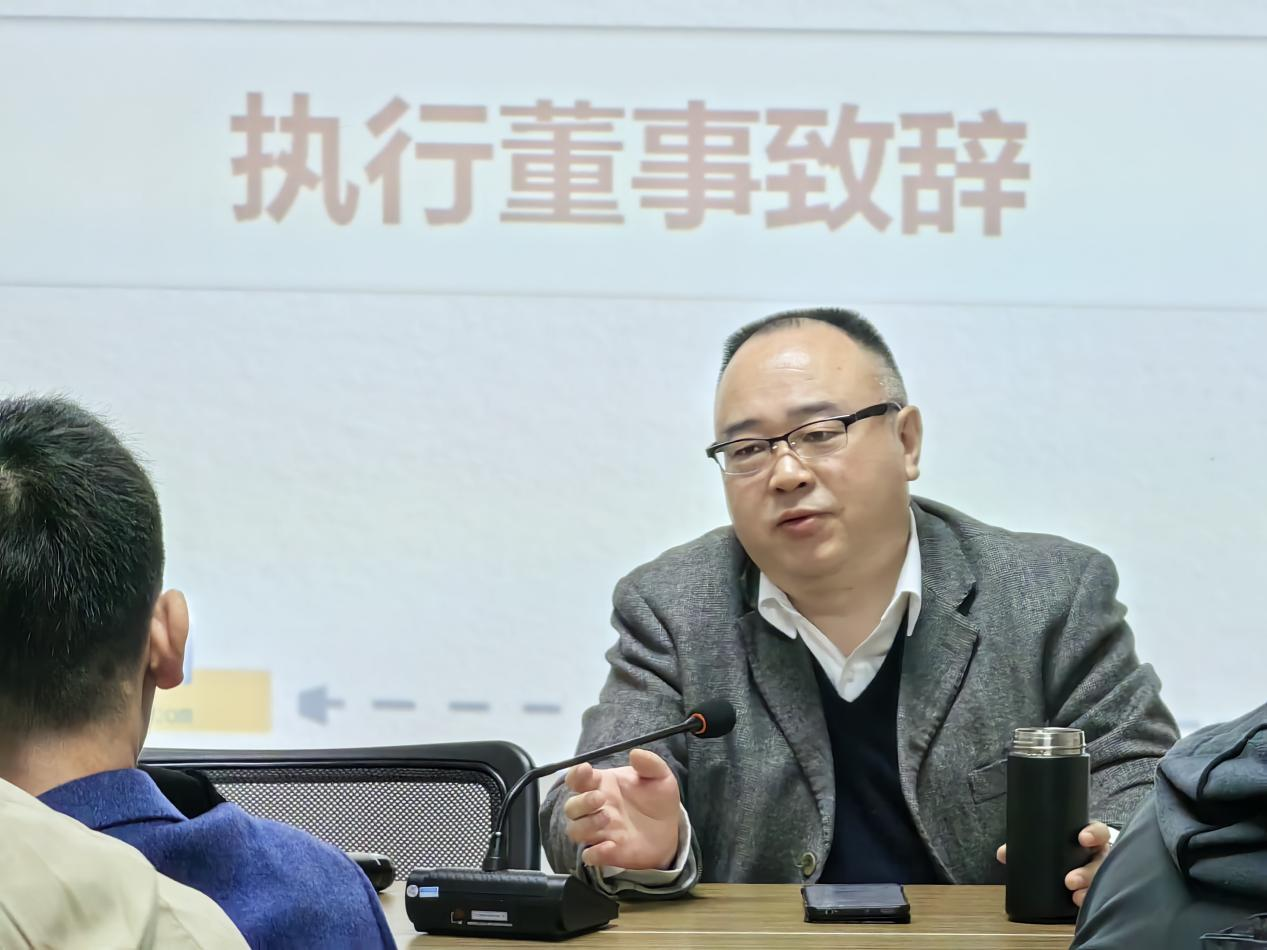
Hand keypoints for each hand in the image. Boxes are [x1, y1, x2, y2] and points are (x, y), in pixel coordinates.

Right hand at [562, 748, 682, 870]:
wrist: (670, 829)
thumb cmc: (657, 799)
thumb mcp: (660, 777)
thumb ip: (649, 764)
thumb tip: (635, 754)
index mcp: (602, 785)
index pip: (577, 779)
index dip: (576, 774)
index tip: (585, 770)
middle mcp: (595, 808)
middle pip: (571, 807)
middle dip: (581, 802)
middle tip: (600, 798)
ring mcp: (600, 831)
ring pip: (574, 830)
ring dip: (586, 824)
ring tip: (607, 817)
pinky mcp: (608, 852)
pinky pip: (590, 855)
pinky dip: (594, 852)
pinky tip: (609, 846)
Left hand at [996, 821, 1113, 907]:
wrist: (1070, 865)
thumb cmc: (1059, 850)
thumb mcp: (1046, 842)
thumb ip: (1025, 846)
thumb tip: (1003, 854)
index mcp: (1088, 839)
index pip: (1098, 832)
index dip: (1093, 834)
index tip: (1082, 839)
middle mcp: (1098, 856)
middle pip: (1101, 862)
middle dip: (1087, 872)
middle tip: (1070, 880)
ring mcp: (1100, 874)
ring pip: (1100, 881)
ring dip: (1088, 889)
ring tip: (1075, 897)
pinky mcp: (1098, 889)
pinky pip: (1099, 896)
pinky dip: (1089, 901)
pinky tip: (1079, 905)